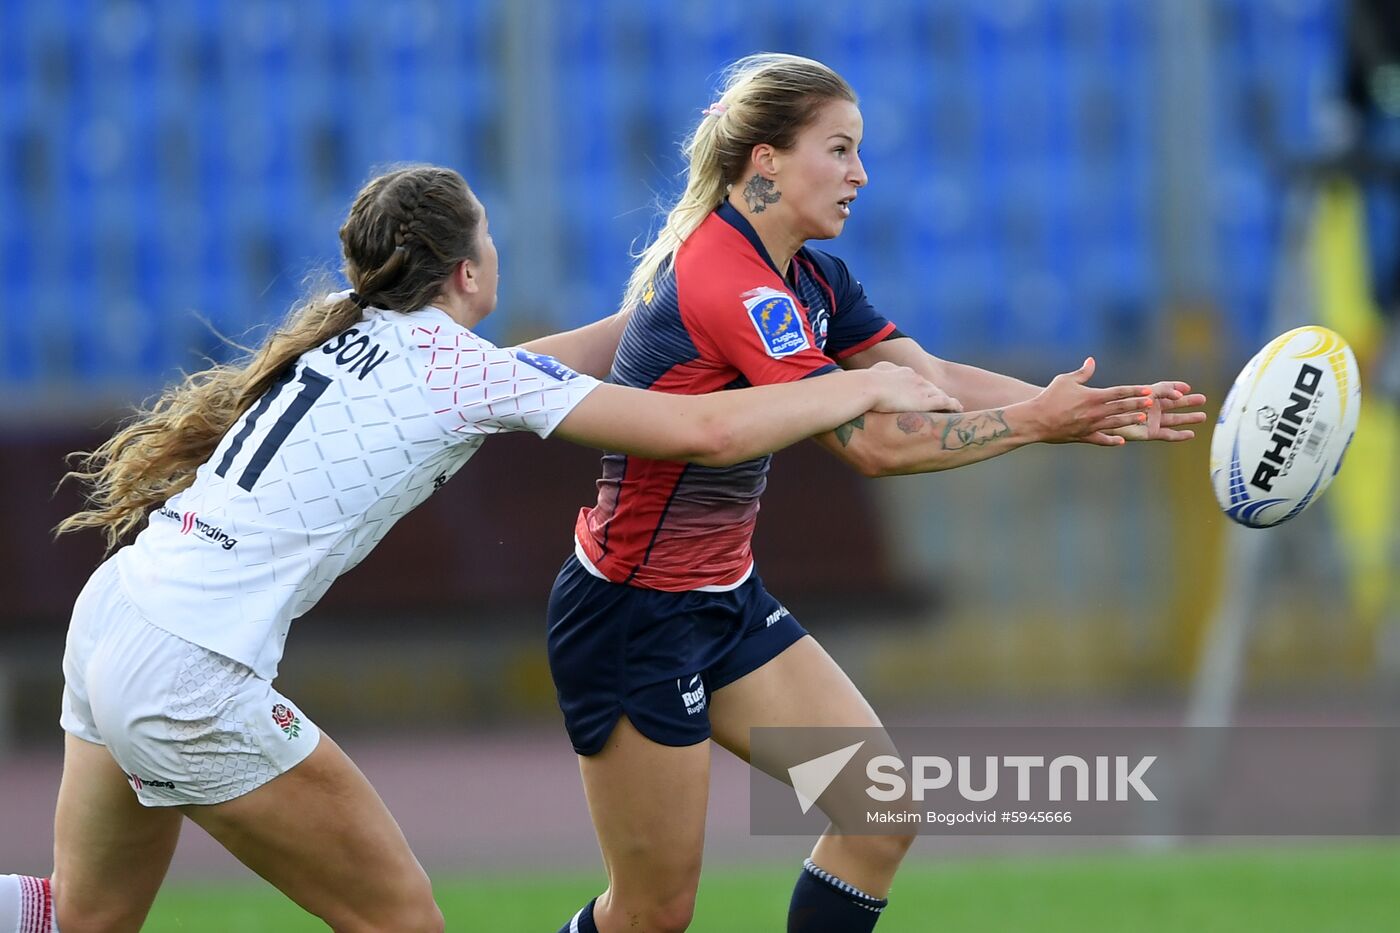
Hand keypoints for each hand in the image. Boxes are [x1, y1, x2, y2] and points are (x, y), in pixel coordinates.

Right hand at [866, 361, 962, 412]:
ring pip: (941, 394)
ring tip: (955, 407)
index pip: (917, 380)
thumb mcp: (873, 373)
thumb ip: (878, 373)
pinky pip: (946, 402)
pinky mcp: (926, 401)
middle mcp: (916, 378)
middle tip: (942, 402)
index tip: (923, 394)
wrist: (868, 387)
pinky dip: (953, 405)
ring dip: (948, 400)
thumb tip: (874, 375)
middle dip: (937, 394)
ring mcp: (922, 389)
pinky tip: (959, 409)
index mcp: (904, 372)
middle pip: (931, 387)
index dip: (922, 388)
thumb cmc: (865, 382)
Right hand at [1032, 357, 1153, 445]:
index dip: (1135, 391)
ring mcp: (1090, 426)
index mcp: (1093, 396)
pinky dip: (1111, 440)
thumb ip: (1082, 373)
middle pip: (1121, 407)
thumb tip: (1092, 361)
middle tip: (1152, 403)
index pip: (1119, 392)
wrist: (1035, 420)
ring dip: (1130, 420)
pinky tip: (1121, 441)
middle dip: (1137, 404)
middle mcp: (1095, 412)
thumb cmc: (1049, 397)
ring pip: (1115, 423)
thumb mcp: (1065, 380)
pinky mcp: (1083, 436)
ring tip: (1142, 419)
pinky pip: (1100, 439)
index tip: (1148, 390)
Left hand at [1104, 381, 1207, 442]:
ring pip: (1174, 419)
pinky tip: (1191, 434)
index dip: (1175, 387)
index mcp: (1144, 395)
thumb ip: (1158, 390)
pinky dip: (1179, 435)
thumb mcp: (1135, 392)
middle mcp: (1149, 408)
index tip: (1187, 387)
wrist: (1101, 421)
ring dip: (1188, 418)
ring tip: (1203, 416)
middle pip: (1173, 404)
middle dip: (1187, 401)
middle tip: (1203, 399)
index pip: (1164, 389)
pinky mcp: (1149, 433)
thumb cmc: (1112, 404)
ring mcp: (1151, 421)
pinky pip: (1167, 435)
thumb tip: (1179, 393)